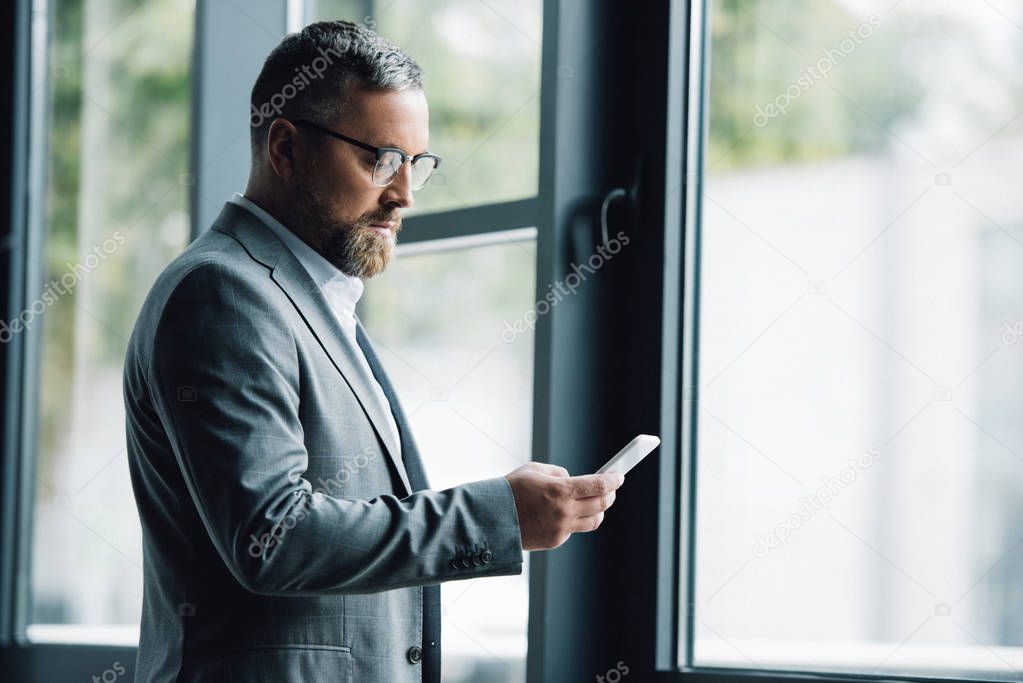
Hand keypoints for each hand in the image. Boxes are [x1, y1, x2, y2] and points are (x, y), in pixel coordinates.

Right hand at [504, 462, 624, 550]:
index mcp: (560, 490)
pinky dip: (577, 519)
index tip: (619, 476)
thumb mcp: (535, 470)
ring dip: (599, 510)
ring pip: (594, 521)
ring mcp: (561, 529)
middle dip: (610, 495)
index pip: (598, 486)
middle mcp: (564, 511)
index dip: (613, 480)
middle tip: (610, 489)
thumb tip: (574, 480)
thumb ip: (559, 473)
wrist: (491, 518)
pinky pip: (575, 529)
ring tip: (596, 502)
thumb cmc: (511, 489)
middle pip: (601, 504)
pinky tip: (569, 512)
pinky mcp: (555, 541)